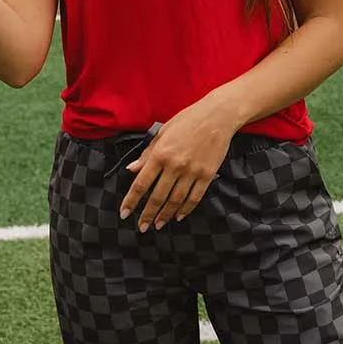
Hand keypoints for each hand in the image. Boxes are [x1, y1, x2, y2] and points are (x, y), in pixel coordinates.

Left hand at [119, 96, 239, 231]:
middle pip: (157, 197)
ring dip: (165, 215)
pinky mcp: (207, 175)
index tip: (125, 213)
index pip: (141, 183)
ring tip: (158, 224)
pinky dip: (186, 209)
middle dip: (147, 214)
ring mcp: (192, 171)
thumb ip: (147, 153)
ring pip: (175, 201)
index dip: (131, 201)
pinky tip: (178, 216)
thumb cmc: (188, 120)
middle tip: (142, 227)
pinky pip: (195, 197)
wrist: (217, 116)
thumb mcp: (162, 132)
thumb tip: (132, 169)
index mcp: (160, 153)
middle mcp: (175, 165)